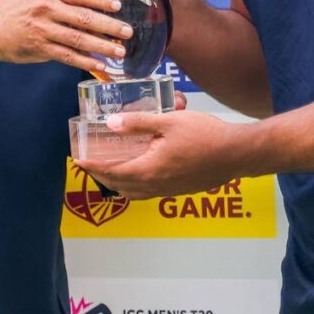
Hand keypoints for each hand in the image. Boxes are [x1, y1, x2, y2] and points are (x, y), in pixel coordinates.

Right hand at [0, 0, 130, 70]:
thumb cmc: (17, 8)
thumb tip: (94, 0)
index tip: (118, 6)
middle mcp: (47, 10)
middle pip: (84, 18)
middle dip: (109, 26)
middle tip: (128, 32)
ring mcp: (44, 31)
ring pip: (79, 39)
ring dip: (102, 47)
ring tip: (120, 52)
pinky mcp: (41, 49)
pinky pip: (68, 56)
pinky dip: (85, 61)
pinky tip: (100, 65)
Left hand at [77, 109, 246, 198]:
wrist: (236, 153)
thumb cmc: (204, 135)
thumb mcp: (168, 122)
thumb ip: (138, 123)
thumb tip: (110, 123)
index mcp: (148, 170)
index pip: (111, 171)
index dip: (92, 165)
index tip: (78, 159)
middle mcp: (155, 186)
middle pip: (119, 185)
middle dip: (101, 175)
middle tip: (90, 163)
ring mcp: (168, 190)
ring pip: (134, 192)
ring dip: (118, 182)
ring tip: (110, 169)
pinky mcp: (179, 190)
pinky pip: (148, 192)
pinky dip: (135, 185)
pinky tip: (139, 171)